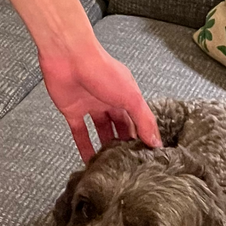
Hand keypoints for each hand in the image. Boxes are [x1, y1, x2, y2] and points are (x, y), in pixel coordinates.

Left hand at [38, 35, 161, 160]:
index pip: (137, 120)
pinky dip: (84, 147)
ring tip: (113, 168)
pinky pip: (79, 133)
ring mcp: (90, 106)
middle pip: (119, 126)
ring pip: (100, 131)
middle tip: (130, 165)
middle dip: (125, 144)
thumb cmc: (101, 69)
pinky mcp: (72, 111)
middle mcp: (108, 101)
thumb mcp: (131, 96)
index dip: (143, 137)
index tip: (147, 157)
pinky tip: (89, 161)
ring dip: (106, 148)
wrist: (68, 57)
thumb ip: (144, 119)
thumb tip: (156, 142)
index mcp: (125, 95)